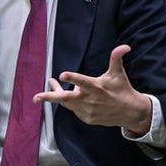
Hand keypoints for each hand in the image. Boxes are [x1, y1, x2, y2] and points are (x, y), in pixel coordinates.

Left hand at [35, 44, 152, 133]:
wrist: (129, 112)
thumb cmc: (122, 90)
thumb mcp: (118, 74)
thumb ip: (117, 58)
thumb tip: (125, 46)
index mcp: (96, 87)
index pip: (82, 81)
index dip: (72, 79)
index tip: (61, 75)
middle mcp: (90, 100)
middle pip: (66, 98)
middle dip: (50, 97)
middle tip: (36, 97)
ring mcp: (87, 111)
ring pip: (66, 102)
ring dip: (56, 94)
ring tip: (51, 84)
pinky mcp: (87, 118)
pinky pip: (74, 109)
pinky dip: (71, 102)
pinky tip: (71, 95)